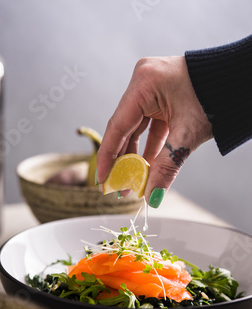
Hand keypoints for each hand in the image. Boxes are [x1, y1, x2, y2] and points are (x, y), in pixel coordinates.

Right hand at [96, 56, 212, 206]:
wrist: (242, 81)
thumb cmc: (217, 97)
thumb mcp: (188, 135)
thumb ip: (166, 166)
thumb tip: (152, 196)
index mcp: (144, 83)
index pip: (117, 126)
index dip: (108, 157)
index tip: (102, 180)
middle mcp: (143, 81)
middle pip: (124, 128)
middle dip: (122, 160)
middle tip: (117, 187)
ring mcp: (151, 87)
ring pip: (135, 128)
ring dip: (135, 156)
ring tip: (131, 182)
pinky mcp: (160, 96)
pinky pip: (148, 125)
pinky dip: (149, 146)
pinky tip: (145, 168)